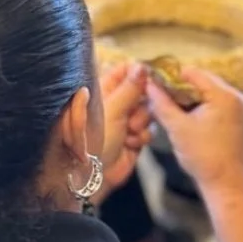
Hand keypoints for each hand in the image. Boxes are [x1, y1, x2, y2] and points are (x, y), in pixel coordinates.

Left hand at [97, 62, 150, 196]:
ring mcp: (124, 121)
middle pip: (141, 91)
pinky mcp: (133, 138)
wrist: (92, 175)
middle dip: (142, 103)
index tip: (150, 78)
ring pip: (147, 112)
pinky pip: (147, 131)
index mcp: (104, 90)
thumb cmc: (93, 138)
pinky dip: (141, 137)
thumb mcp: (112, 109)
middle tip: (135, 112)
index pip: (124, 71)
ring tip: (130, 131)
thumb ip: (130, 88)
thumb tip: (142, 66)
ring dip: (141, 122)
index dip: (139, 73)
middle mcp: (115, 103)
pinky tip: (131, 144)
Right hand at [146, 67, 242, 199]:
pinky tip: (185, 117)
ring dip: (188, 98)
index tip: (154, 82)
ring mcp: (239, 109)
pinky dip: (199, 107)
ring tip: (169, 107)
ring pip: (207, 93)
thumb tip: (148, 85)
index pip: (194, 73)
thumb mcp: (178, 128)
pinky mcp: (237, 120)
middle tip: (159, 96)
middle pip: (202, 81)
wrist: (226, 186)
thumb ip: (162, 103)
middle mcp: (236, 97)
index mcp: (224, 95)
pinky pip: (215, 104)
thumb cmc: (204, 158)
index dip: (171, 76)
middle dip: (179, 87)